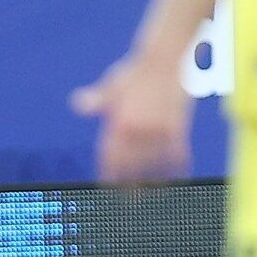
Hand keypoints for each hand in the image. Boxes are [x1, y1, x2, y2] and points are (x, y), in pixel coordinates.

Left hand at [72, 56, 192, 183]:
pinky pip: (178, 155)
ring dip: (154, 181)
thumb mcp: (113, 85)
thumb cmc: (136, 71)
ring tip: (153, 192)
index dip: (110, 175)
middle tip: (130, 199)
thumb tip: (78, 104)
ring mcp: (158, 130)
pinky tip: (179, 178)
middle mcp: (136, 130)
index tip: (109, 187)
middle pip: (131, 167)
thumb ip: (96, 100)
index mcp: (118, 122)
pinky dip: (178, 167)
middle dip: (130, 185)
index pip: (110, 157)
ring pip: (155, 165)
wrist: (164, 57)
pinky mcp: (178, 127)